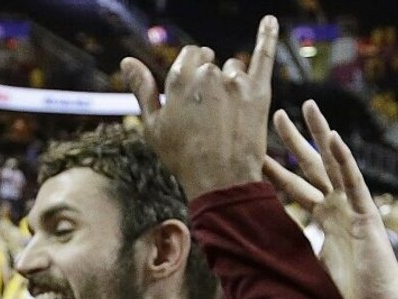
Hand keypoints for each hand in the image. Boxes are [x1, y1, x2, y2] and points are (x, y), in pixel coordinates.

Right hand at [121, 16, 277, 199]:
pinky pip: (263, 56)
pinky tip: (270, 20)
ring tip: (228, 115)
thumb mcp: (154, 126)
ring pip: (234, 68)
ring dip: (231, 82)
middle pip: (210, 60)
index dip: (190, 72)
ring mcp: (235, 81)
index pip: (189, 56)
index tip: (193, 92)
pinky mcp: (258, 92)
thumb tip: (126, 61)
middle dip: (209, 76)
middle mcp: (208, 74)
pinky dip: (267, 36)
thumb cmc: (183, 157)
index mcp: (180, 79)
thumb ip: (142, 89)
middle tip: (210, 110)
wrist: (220, 180)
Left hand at [263, 101, 397, 298]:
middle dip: (294, 139)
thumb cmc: (348, 290)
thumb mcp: (310, 263)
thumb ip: (293, 248)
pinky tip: (333, 137)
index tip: (255, 150)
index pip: (294, 186)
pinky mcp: (366, 212)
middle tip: (277, 113)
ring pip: (333, 161)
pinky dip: (344, 159)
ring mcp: (353, 205)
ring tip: (308, 106)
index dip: (275, 169)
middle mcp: (338, 204)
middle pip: (311, 164)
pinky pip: (353, 181)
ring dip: (320, 133)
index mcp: (324, 216)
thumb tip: (257, 252)